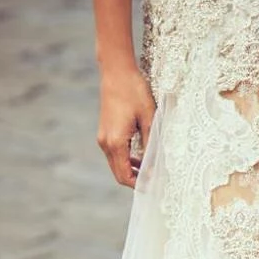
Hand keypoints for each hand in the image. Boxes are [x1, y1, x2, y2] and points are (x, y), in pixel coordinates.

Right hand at [96, 65, 155, 188]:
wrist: (116, 71)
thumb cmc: (134, 91)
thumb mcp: (149, 118)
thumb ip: (151, 144)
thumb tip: (155, 165)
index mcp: (116, 143)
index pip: (125, 176)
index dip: (139, 185)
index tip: (154, 187)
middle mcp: (106, 143)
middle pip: (119, 173)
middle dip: (135, 181)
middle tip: (154, 182)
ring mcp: (103, 138)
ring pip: (116, 164)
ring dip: (131, 170)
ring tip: (150, 170)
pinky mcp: (105, 132)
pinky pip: (115, 154)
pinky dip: (126, 160)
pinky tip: (141, 156)